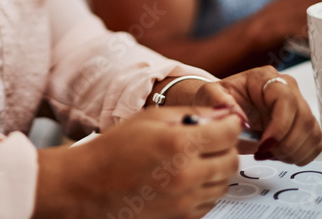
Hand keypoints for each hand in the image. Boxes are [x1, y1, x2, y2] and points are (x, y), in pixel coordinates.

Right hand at [35, 106, 239, 218]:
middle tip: (213, 139)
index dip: (231, 123)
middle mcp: (187, 175)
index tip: (227, 121)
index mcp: (179, 144)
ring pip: (224, 183)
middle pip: (231, 160)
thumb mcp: (150, 118)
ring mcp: (185, 200)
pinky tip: (188, 177)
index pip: (229, 132)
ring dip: (218, 169)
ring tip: (196, 158)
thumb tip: (222, 114)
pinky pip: (211, 202)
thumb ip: (192, 113)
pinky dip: (207, 188)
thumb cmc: (113, 151)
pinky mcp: (182, 217)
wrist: (89, 186)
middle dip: (227, 146)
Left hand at [161, 69, 321, 165]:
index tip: (265, 144)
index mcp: (266, 78)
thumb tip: (239, 119)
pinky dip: (301, 154)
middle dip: (286, 143)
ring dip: (293, 151)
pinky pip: (314, 141)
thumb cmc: (218, 99)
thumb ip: (220, 103)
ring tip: (269, 154)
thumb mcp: (210, 95)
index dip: (280, 126)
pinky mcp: (302, 123)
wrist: (223, 106)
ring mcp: (297, 105)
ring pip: (312, 131)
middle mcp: (287, 88)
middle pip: (304, 118)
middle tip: (265, 153)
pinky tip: (280, 155)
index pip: (286, 100)